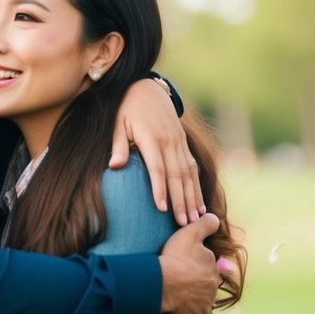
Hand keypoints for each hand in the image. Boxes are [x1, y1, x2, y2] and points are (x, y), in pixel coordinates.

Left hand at [110, 77, 204, 223]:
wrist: (146, 88)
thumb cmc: (126, 109)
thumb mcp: (117, 123)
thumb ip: (118, 145)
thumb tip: (114, 165)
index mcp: (151, 138)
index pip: (157, 168)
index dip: (160, 189)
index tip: (162, 209)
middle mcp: (168, 141)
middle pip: (176, 175)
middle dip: (181, 201)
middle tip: (183, 224)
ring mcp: (179, 142)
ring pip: (188, 174)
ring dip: (192, 198)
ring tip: (194, 220)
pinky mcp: (183, 143)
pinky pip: (192, 167)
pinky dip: (197, 187)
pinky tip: (200, 205)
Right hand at [158, 213, 219, 313]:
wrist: (163, 283)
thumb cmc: (175, 257)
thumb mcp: (190, 233)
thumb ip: (206, 223)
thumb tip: (216, 218)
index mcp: (213, 267)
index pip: (208, 265)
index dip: (196, 264)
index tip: (184, 264)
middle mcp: (213, 286)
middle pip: (207, 284)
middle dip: (199, 283)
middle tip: (182, 280)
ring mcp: (206, 302)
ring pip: (205, 301)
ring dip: (197, 299)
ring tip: (182, 295)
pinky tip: (184, 308)